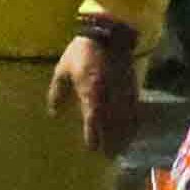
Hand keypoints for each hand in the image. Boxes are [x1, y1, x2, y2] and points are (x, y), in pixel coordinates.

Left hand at [50, 24, 143, 150]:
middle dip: (112, 142)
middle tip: (110, 157)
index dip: (93, 137)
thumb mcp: (63, 69)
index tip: (92, 149)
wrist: (109, 32)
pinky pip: (136, 110)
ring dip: (125, 137)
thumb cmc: (82, 51)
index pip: (93, 121)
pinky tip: (132, 130)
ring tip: (122, 149)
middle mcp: (110, 97)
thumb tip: (53, 112)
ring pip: (127, 121)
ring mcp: (124, 93)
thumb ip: (57, 92)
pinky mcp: (133, 87)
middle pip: (113, 126)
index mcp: (92, 93)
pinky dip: (134, 123)